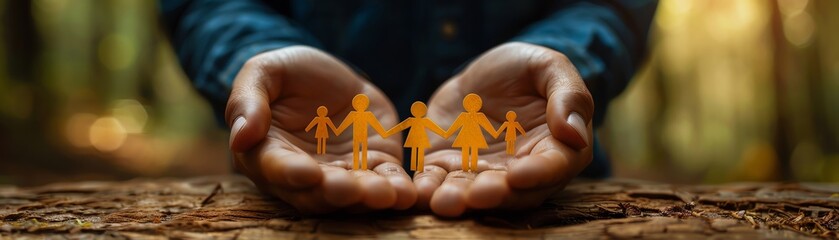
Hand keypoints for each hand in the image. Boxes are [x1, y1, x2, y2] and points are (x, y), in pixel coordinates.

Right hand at [226, 46, 415, 213]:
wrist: (329, 73)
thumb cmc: (287, 74)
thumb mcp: (264, 73)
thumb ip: (248, 101)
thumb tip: (239, 137)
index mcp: (268, 153)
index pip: (276, 168)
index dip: (291, 173)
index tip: (308, 172)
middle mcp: (303, 174)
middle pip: (316, 193)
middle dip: (336, 193)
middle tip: (351, 190)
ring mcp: (341, 173)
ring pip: (353, 195)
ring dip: (369, 198)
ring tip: (386, 194)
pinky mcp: (374, 166)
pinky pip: (385, 182)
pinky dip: (396, 191)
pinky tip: (406, 194)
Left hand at [416, 42, 593, 215]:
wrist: (480, 75)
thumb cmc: (524, 70)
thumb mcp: (548, 68)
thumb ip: (568, 95)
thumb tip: (575, 133)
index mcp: (557, 148)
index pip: (553, 167)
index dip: (538, 174)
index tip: (519, 174)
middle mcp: (522, 171)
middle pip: (512, 193)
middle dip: (493, 196)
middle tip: (477, 195)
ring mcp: (483, 175)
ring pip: (473, 194)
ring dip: (459, 200)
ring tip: (444, 201)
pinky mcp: (447, 169)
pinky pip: (438, 184)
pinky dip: (428, 190)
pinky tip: (418, 192)